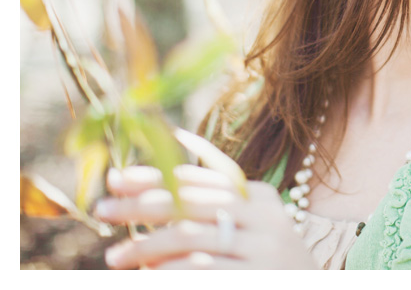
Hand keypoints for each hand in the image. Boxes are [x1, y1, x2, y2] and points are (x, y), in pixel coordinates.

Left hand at [95, 165, 316, 269]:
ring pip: (192, 239)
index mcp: (259, 197)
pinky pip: (203, 271)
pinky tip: (146, 275)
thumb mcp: (250, 226)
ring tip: (114, 256)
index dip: (154, 176)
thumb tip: (147, 183)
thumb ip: (212, 203)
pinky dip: (170, 272)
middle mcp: (265, 217)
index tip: (114, 179)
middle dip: (141, 205)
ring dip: (146, 246)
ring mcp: (264, 249)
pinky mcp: (257, 277)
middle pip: (191, 204)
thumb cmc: (265, 261)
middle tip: (103, 209)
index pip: (198, 179)